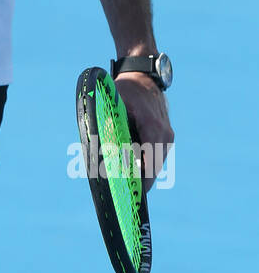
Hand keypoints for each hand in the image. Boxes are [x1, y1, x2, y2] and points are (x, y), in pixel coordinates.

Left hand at [113, 73, 174, 192]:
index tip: (128, 197)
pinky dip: (143, 161)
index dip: (140, 185)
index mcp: (154, 130)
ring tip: (120, 178)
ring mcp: (167, 135)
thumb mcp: (114, 107)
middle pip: (152, 170)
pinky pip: (154, 154)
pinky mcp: (164, 134)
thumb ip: (112, 129)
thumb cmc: (125, 89)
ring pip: (154, 164)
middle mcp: (165, 135)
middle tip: (118, 190)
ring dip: (140, 172)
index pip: (150, 168)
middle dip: (136, 181)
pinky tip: (127, 163)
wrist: (142, 74)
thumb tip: (105, 154)